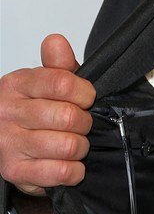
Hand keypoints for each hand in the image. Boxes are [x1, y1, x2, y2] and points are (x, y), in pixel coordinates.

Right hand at [0, 34, 95, 196]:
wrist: (8, 142)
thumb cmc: (34, 110)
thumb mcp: (47, 82)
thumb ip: (58, 64)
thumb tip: (56, 42)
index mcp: (17, 84)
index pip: (62, 83)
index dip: (85, 93)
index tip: (85, 99)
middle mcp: (7, 112)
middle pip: (68, 116)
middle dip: (85, 123)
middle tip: (79, 125)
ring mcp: (8, 142)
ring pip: (68, 145)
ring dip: (81, 147)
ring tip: (73, 144)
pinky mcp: (15, 171)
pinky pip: (62, 172)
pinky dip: (75, 170)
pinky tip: (68, 164)